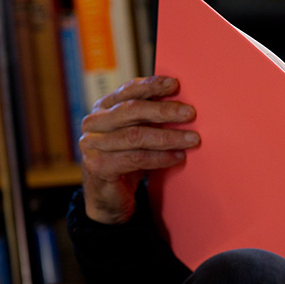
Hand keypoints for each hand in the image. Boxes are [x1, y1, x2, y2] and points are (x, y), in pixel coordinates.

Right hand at [79, 76, 199, 224]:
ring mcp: (91, 144)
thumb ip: (149, 117)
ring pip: (136, 136)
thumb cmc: (128, 161)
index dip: (151, 86)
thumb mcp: (138, 134)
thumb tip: (182, 102)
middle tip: (190, 113)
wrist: (110, 199)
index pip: (128, 91)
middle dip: (164, 110)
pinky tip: (178, 157)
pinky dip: (160, 158)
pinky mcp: (97, 166)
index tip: (175, 84)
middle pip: (132, 111)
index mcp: (102, 108)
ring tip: (192, 139)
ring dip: (168, 137)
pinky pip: (136, 159)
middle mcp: (93, 123)